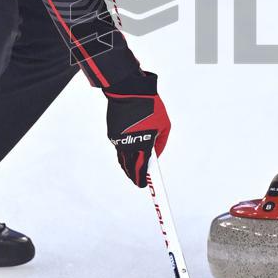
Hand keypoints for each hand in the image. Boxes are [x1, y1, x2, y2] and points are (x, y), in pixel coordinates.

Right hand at [105, 72, 170, 187]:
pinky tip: (128, 156)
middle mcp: (129, 144)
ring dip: (127, 167)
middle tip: (138, 181)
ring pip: (122, 160)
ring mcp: (118, 140)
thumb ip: (161, 143)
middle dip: (134, 176)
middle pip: (129, 168)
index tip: (143, 186)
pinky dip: (123, 154)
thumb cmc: (151, 107)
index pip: (141, 168)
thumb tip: (155, 155)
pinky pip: (118, 149)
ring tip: (132, 172)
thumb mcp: (164, 125)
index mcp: (144, 143)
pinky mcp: (112, 134)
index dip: (142, 179)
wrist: (128, 91)